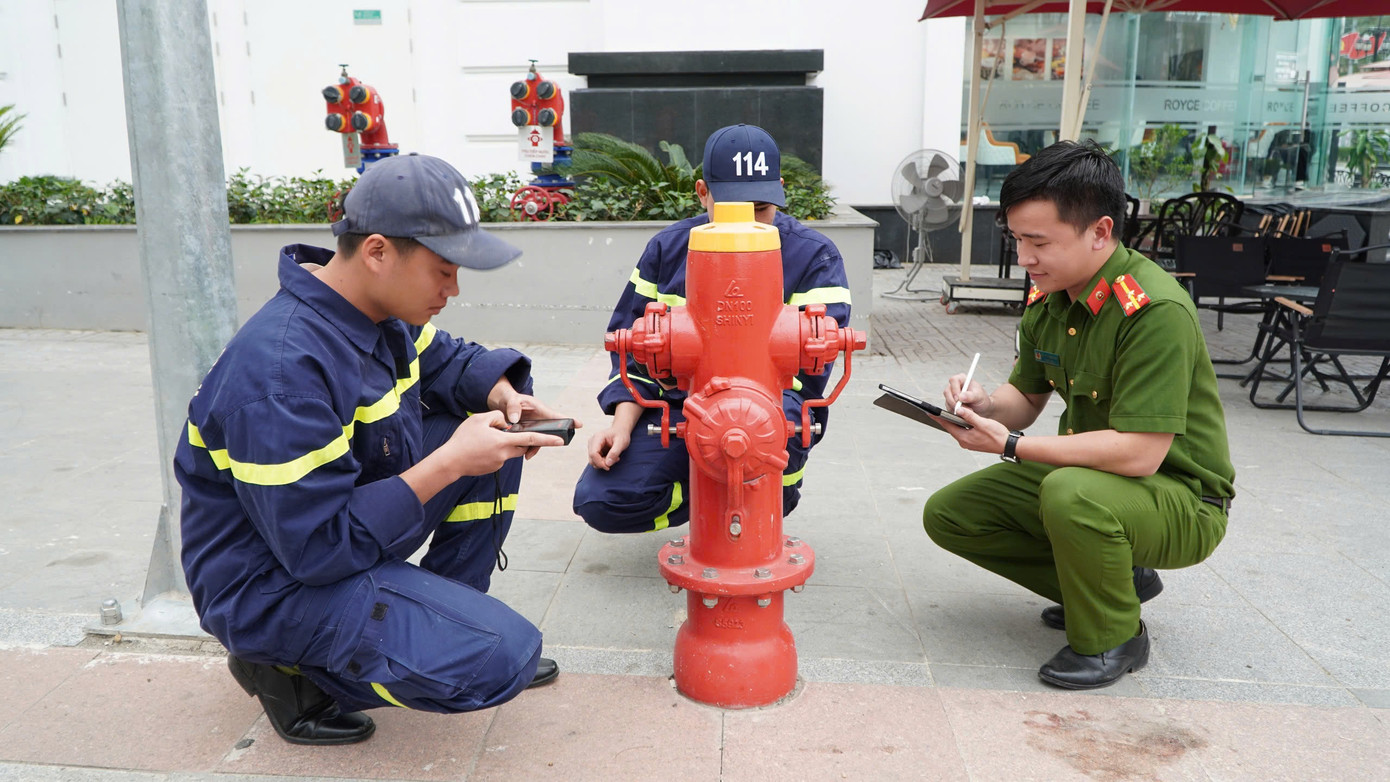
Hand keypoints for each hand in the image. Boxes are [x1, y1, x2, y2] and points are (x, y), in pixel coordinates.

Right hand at [440, 411, 563, 473]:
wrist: (450, 462)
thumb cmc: (463, 439)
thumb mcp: (479, 419)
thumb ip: (498, 417)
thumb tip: (507, 423)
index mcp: (504, 441)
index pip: (531, 439)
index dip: (548, 439)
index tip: (561, 441)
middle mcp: (505, 454)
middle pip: (521, 445)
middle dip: (519, 439)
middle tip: (504, 432)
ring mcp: (499, 463)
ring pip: (510, 451)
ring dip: (504, 444)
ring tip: (483, 439)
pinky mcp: (493, 468)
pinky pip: (500, 457)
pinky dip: (494, 451)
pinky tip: (479, 448)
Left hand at [487, 378, 581, 457]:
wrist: (503, 404)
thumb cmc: (511, 398)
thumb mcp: (512, 399)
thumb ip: (513, 407)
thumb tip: (515, 419)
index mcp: (540, 410)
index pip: (556, 416)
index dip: (568, 420)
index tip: (579, 424)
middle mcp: (540, 420)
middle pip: (552, 431)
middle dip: (554, 438)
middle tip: (558, 442)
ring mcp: (535, 428)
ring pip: (541, 439)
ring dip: (537, 447)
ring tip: (528, 454)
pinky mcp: (528, 434)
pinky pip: (531, 443)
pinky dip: (528, 449)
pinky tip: (525, 454)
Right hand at [587, 425, 631, 469]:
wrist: (620, 431)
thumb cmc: (621, 435)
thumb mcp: (621, 443)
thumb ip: (614, 453)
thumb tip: (608, 464)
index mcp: (598, 437)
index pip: (593, 453)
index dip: (599, 463)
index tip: (608, 467)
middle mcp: (592, 441)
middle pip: (592, 458)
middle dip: (602, 463)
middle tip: (614, 460)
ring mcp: (592, 446)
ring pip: (593, 461)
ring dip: (603, 463)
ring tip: (614, 458)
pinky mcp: (594, 450)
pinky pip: (596, 460)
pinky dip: (603, 462)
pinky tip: (611, 457)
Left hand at [931, 405, 1010, 454]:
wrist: (1008, 445)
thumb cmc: (997, 435)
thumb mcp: (983, 423)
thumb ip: (969, 416)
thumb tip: (958, 409)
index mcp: (964, 438)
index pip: (948, 425)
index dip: (938, 418)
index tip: (930, 413)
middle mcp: (964, 442)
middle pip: (951, 428)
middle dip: (945, 419)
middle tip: (935, 412)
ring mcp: (969, 443)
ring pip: (957, 430)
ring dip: (954, 422)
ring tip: (946, 414)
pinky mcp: (973, 442)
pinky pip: (963, 432)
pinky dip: (961, 426)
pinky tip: (961, 420)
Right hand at [944, 373, 993, 418]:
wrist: (982, 408)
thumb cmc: (981, 399)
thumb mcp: (979, 396)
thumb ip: (971, 396)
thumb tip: (961, 397)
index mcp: (962, 379)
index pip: (953, 380)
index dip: (955, 389)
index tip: (959, 399)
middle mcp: (955, 385)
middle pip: (947, 391)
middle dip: (954, 401)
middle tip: (962, 408)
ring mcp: (951, 394)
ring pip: (947, 400)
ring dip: (955, 408)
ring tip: (967, 410)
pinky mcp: (949, 403)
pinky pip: (948, 407)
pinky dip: (955, 411)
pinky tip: (963, 412)